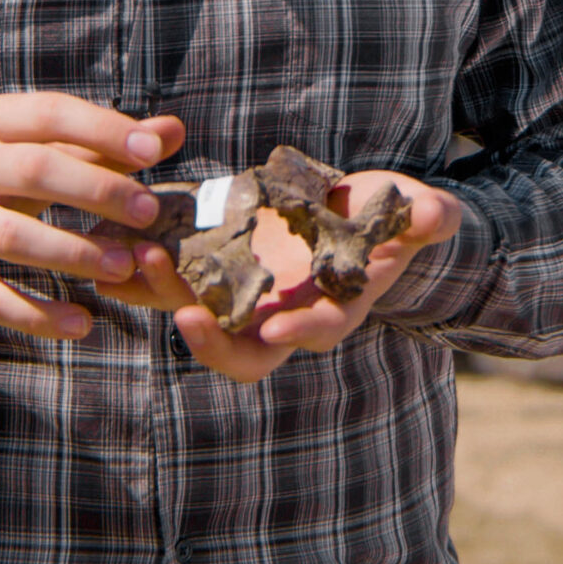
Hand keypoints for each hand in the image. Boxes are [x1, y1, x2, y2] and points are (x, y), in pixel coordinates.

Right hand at [0, 94, 183, 337]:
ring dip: (72, 253)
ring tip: (124, 267)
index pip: (51, 115)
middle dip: (95, 189)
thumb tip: (173, 132)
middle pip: (34, 170)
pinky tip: (81, 324)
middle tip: (148, 212)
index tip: (154, 152)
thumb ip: (99, 142)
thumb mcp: (26, 146)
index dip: (103, 130)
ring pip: (12, 237)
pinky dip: (36, 315)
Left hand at [101, 171, 461, 383]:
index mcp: (333, 308)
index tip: (275, 326)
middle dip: (213, 340)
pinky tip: (122, 249)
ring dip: (168, 295)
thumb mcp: (417, 213)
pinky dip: (150, 274)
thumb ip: (428, 217)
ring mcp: (248, 299)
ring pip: (201, 316)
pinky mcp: (219, 274)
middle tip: (183, 314)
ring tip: (143, 259)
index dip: (298, 333)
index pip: (315, 333)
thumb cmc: (392, 217)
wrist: (358, 212)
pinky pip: (177, 284)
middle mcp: (285, 315)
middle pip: (243, 352)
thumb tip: (440, 212)